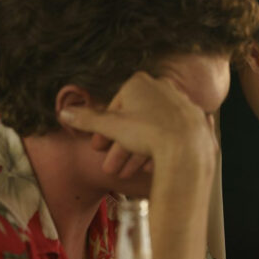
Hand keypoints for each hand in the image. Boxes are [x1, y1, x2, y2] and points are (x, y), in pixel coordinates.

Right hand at [59, 73, 214, 173]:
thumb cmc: (148, 133)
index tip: (98, 148)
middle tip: (110, 167)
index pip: (115, 108)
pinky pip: (173, 135)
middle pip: (135, 122)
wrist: (188, 148)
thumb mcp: (111, 126)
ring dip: (137, 153)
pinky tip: (151, 168)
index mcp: (140, 83)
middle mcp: (162, 88)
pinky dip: (160, 150)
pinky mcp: (195, 121)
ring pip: (153, 130)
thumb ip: (88, 119)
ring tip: (126, 174)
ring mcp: (181, 104)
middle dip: (120, 147)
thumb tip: (63, 113)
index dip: (105, 131)